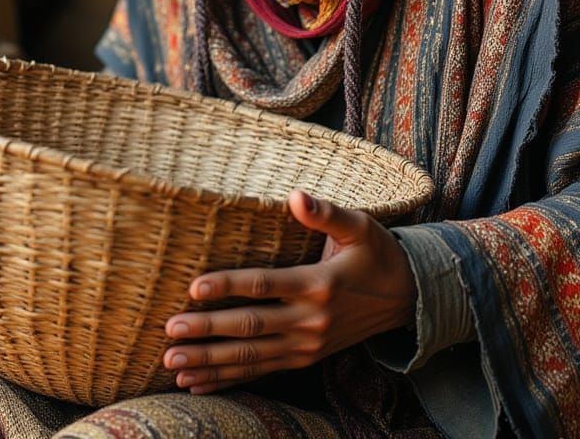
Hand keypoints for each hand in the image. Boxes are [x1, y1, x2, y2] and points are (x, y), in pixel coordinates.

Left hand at [162, 189, 416, 394]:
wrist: (409, 299)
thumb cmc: (378, 253)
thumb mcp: (359, 226)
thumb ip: (325, 213)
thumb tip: (295, 195)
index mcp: (319, 285)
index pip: (264, 286)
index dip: (228, 286)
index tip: (193, 288)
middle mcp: (310, 321)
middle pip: (250, 328)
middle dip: (208, 331)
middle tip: (170, 330)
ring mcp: (307, 346)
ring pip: (251, 358)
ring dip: (211, 362)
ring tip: (173, 364)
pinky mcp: (305, 358)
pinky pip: (262, 372)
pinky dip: (229, 380)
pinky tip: (199, 384)